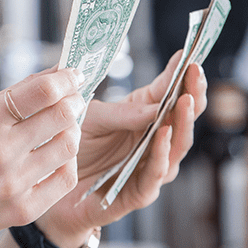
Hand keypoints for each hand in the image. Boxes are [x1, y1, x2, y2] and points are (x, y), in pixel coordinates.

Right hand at [0, 67, 85, 246]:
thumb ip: (13, 98)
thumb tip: (54, 74)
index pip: (42, 91)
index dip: (65, 78)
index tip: (72, 75)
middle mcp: (1, 150)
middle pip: (62, 115)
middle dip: (74, 101)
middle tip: (73, 100)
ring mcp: (14, 182)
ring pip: (69, 145)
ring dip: (72, 130)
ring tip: (64, 129)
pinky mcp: (24, 209)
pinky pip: (65, 177)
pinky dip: (67, 161)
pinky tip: (58, 157)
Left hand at [34, 50, 207, 247]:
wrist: (51, 183)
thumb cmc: (72, 145)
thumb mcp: (92, 118)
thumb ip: (121, 112)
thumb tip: (157, 103)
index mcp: (143, 117)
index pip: (170, 94)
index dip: (183, 76)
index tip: (190, 56)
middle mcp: (153, 142)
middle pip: (183, 118)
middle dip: (193, 95)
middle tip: (196, 72)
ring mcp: (149, 166)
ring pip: (177, 147)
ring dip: (183, 124)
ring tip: (185, 101)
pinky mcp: (138, 191)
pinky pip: (155, 174)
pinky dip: (161, 155)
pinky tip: (163, 135)